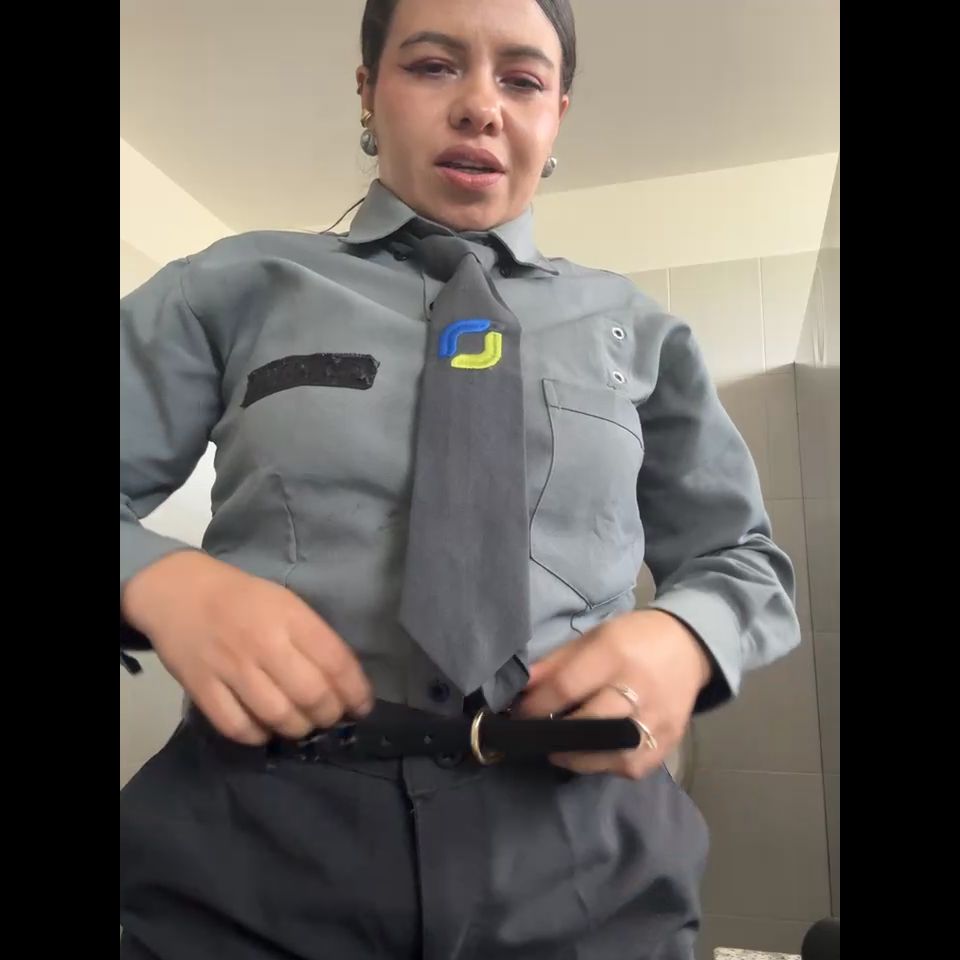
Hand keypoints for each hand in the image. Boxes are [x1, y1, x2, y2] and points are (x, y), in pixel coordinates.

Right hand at [121, 551, 373, 744]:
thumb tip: (343, 680)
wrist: (179, 591)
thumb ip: (313, 637)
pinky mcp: (202, 688)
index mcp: (290, 617)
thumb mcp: (286, 603)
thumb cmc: (243, 597)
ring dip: (299, 728)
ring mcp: (231, 668)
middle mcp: (263, 644)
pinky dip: (258, 736)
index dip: (356, 691)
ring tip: (303, 725)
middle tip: (332, 717)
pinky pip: (237, 726)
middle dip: (330, 714)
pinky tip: (266, 730)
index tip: (362, 705)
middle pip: (311, 694)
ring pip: (278, 715)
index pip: (335, 661)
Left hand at [517, 610, 711, 778]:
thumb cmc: (631, 639)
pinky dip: (608, 766)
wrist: (688, 646)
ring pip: (610, 753)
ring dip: (577, 758)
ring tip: (560, 749)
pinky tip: (595, 755)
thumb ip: (556, 663)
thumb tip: (520, 687)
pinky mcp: (670, 740)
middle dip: (554, 734)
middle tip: (536, 734)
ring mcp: (658, 718)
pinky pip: (633, 767)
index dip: (536, 706)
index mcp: (614, 653)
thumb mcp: (592, 638)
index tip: (519, 714)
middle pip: (588, 724)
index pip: (567, 687)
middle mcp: (639, 687)